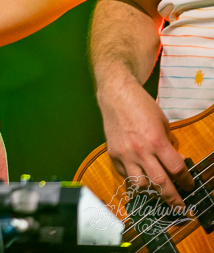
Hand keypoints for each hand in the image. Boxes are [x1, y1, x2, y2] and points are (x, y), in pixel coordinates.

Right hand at [98, 75, 192, 207]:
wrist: (116, 95)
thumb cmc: (141, 106)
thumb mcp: (163, 123)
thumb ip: (167, 144)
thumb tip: (173, 161)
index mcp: (157, 141)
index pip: (177, 169)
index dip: (186, 181)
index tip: (190, 186)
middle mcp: (141, 151)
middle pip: (161, 183)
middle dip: (173, 198)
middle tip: (180, 207)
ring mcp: (125, 154)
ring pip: (140, 184)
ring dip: (151, 192)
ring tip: (157, 195)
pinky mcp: (112, 154)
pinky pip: (124, 174)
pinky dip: (133, 179)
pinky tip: (139, 179)